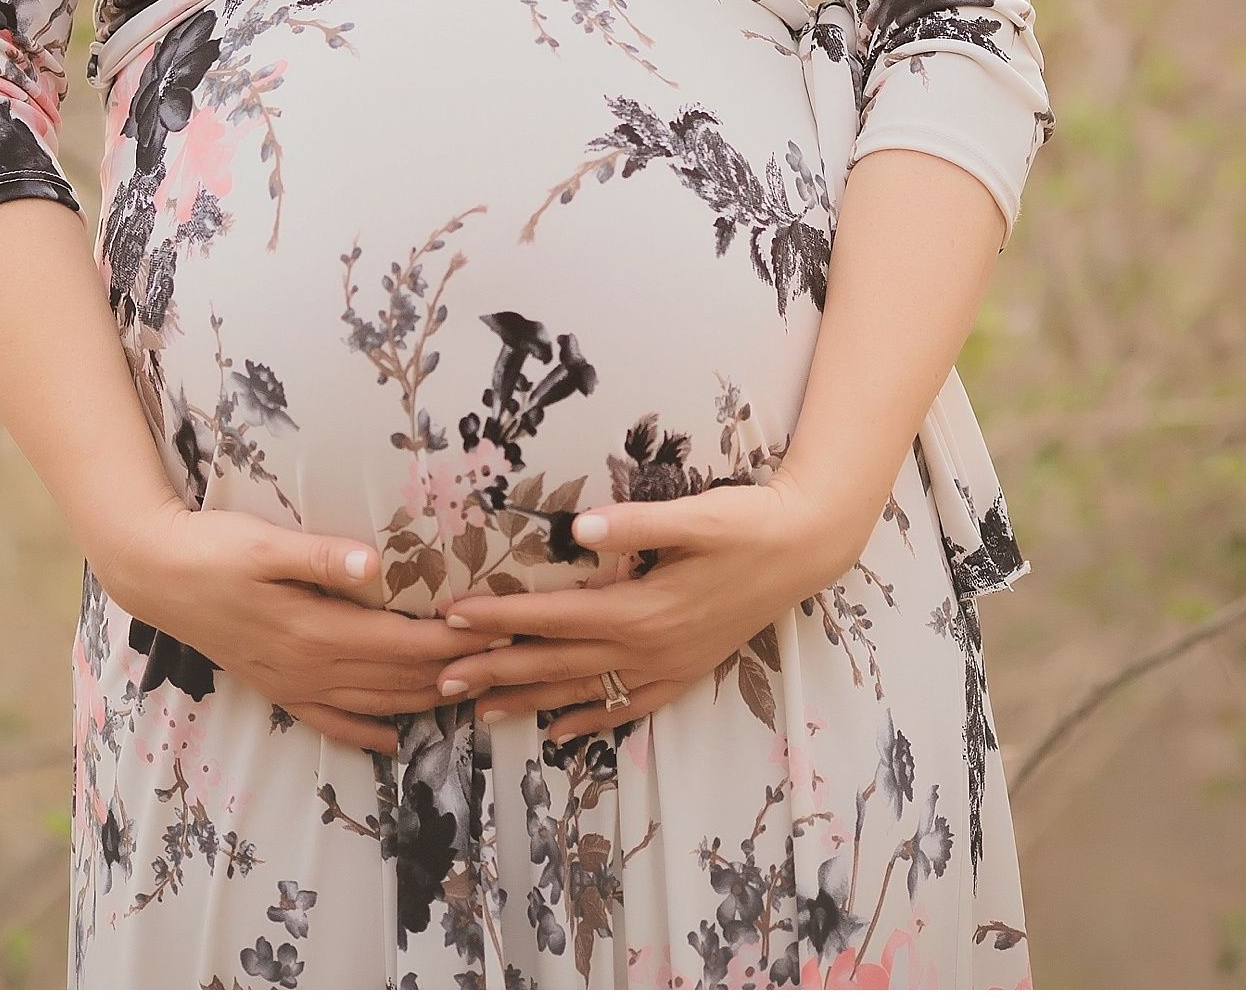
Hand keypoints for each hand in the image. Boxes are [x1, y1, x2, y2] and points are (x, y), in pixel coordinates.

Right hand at [92, 498, 519, 757]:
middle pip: (398, 677)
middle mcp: (310, 667)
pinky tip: (393, 740)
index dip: (452, 642)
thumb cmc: (213, 550)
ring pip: (373, 703)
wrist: (156, 576)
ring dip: (423, 701)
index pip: (402, 643)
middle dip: (453, 672)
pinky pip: (331, 721)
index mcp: (315, 630)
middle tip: (503, 664)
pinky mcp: (278, 688)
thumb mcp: (264, 544)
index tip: (496, 632)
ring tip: (470, 696)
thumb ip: (320, 557)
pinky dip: (366, 732)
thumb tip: (374, 564)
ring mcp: (293, 683)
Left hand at [427, 470, 865, 744]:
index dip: (502, 618)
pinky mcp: (685, 670)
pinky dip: (591, 718)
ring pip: (585, 691)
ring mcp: (668, 665)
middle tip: (440, 680)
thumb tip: (582, 529)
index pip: (555, 616)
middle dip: (496, 671)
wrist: (805, 549)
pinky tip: (562, 730)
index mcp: (642, 607)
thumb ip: (638, 523)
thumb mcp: (697, 514)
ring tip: (479, 714)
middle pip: (557, 663)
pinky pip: (628, 706)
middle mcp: (649, 646)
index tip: (453, 618)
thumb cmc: (748, 522)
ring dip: (530, 702)